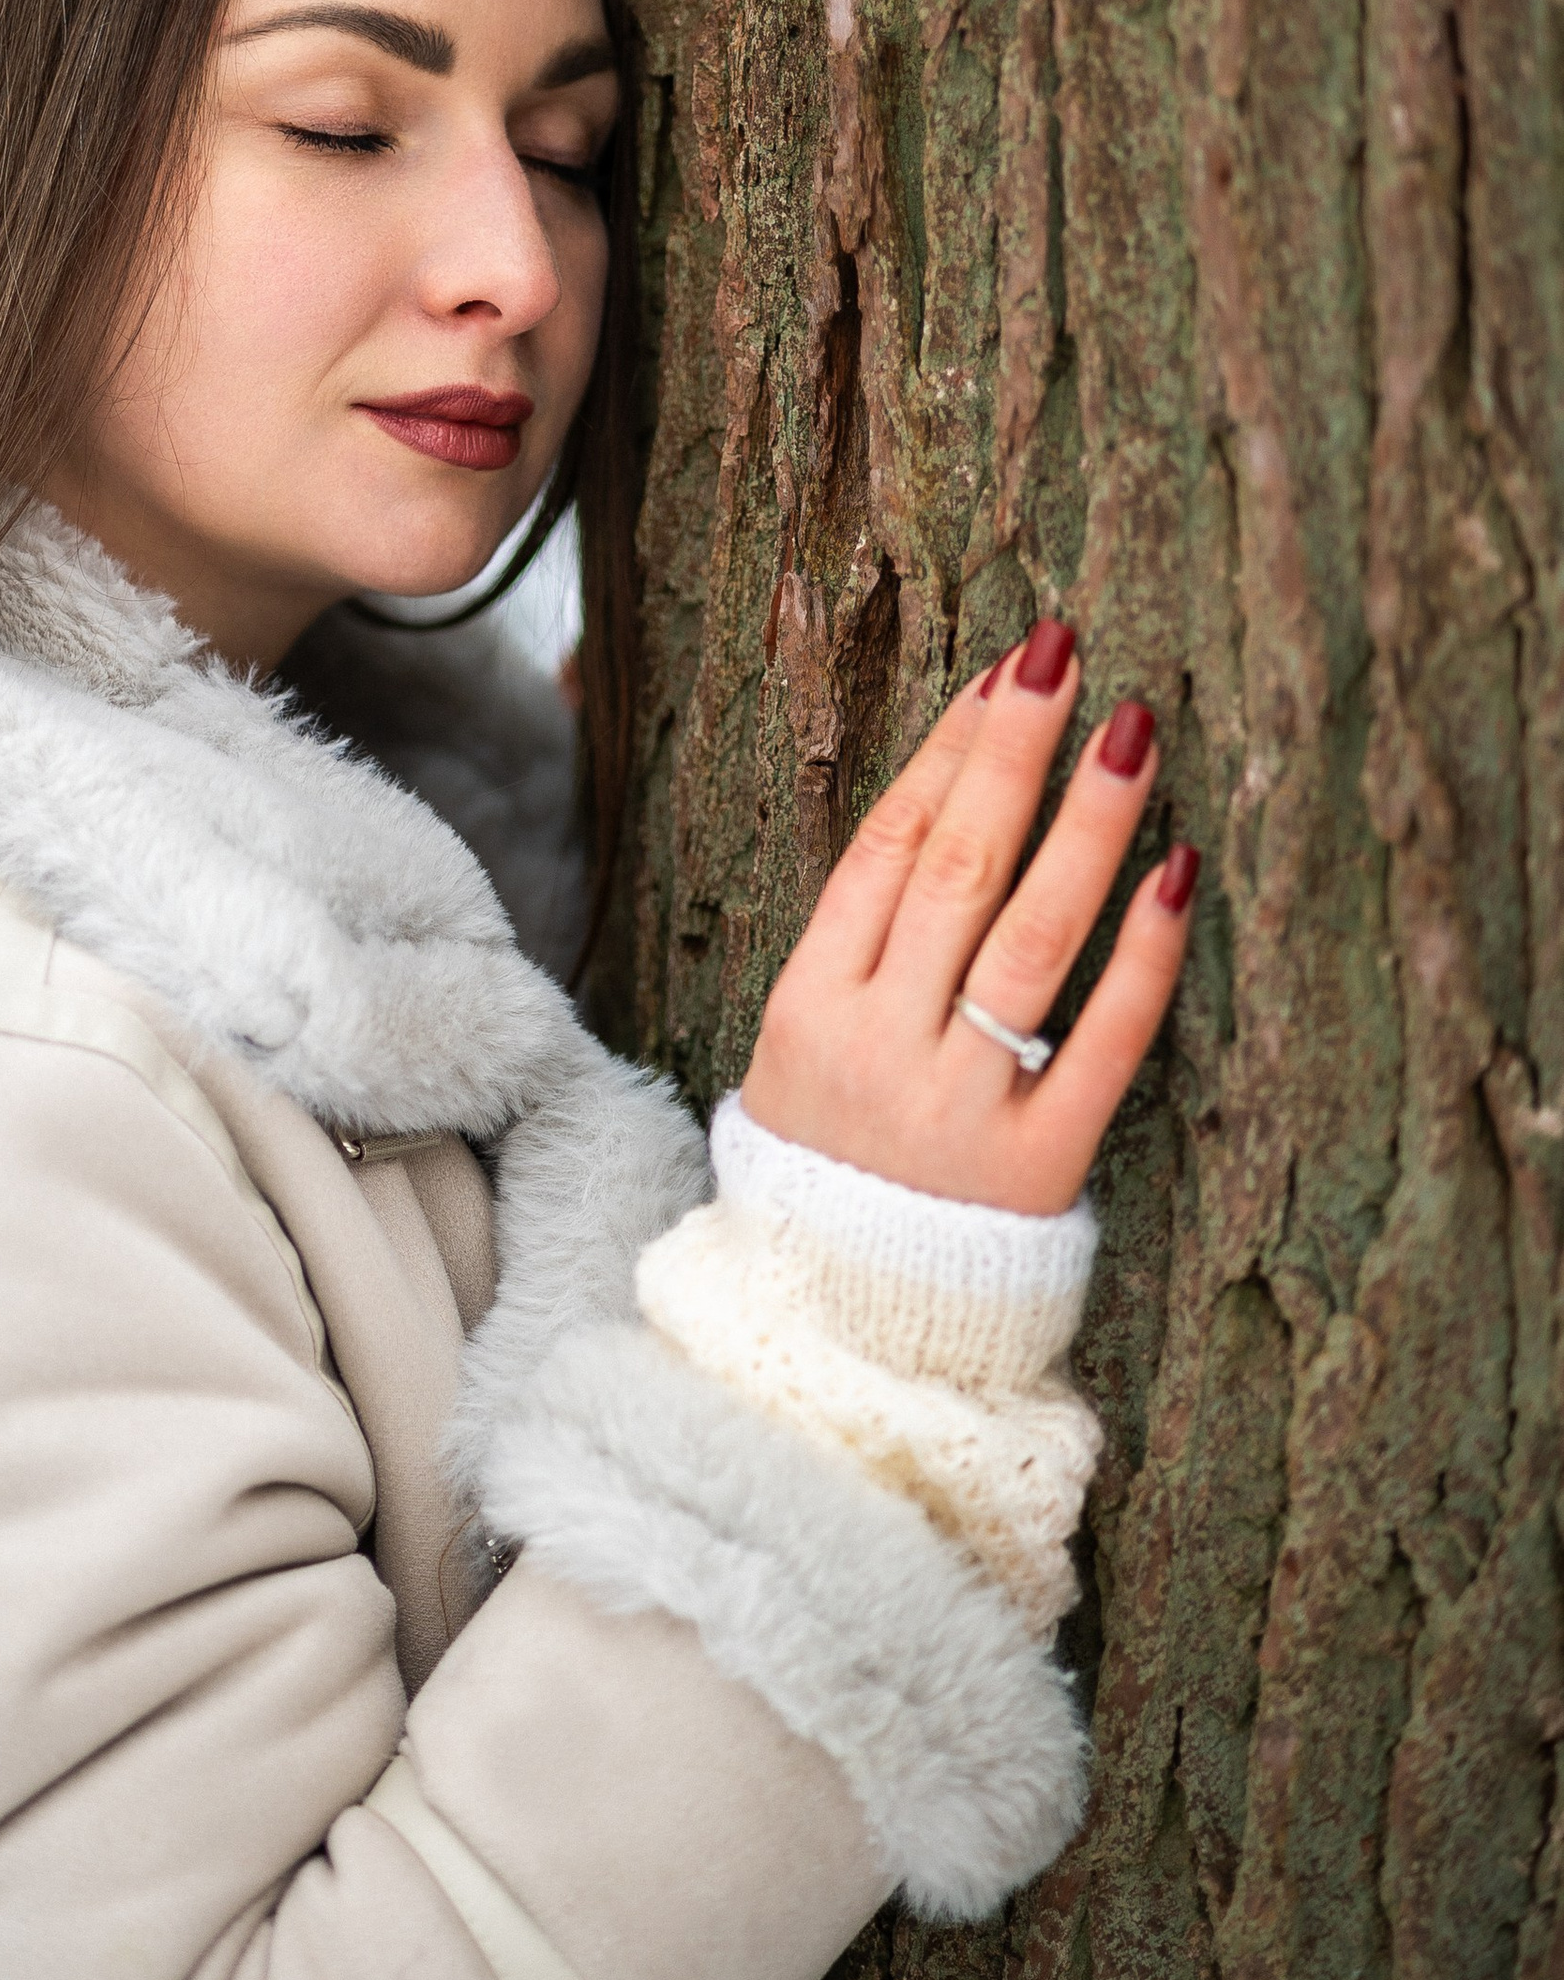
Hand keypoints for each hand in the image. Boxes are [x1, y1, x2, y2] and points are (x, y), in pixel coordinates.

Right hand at [737, 619, 1196, 1215]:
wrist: (839, 1326)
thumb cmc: (833, 1163)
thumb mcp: (801, 1049)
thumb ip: (864, 943)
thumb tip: (948, 796)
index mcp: (806, 1008)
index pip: (884, 850)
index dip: (946, 755)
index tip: (1006, 675)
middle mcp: (876, 1049)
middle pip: (953, 873)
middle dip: (1012, 753)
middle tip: (1066, 653)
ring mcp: (956, 1109)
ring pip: (1028, 941)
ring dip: (1085, 825)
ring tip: (1133, 731)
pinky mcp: (1035, 1168)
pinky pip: (1103, 1043)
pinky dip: (1143, 957)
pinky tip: (1177, 871)